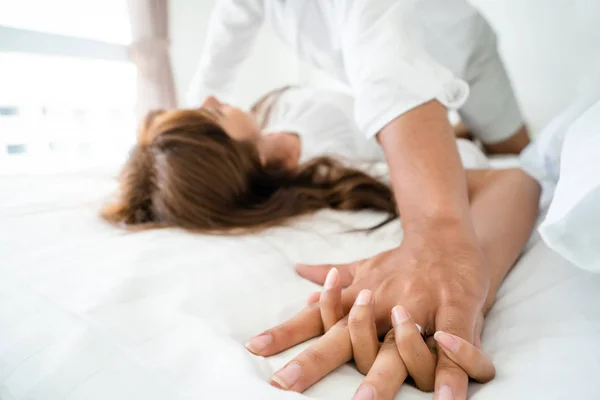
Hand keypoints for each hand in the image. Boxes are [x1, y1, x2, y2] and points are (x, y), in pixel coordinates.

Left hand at [245, 227, 488, 397]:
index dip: (286, 332)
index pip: (316, 318)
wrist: (446, 235)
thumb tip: (300, 272)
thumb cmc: (401, 260)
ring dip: (381, 376)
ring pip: (397, 346)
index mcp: (360, 299)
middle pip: (346, 337)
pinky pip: (454, 348)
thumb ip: (335, 276)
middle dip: (315, 361)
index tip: (254, 348)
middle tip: (286, 383)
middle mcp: (382, 306)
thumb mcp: (364, 265)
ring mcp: (419, 309)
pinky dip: (450, 375)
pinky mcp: (456, 311)